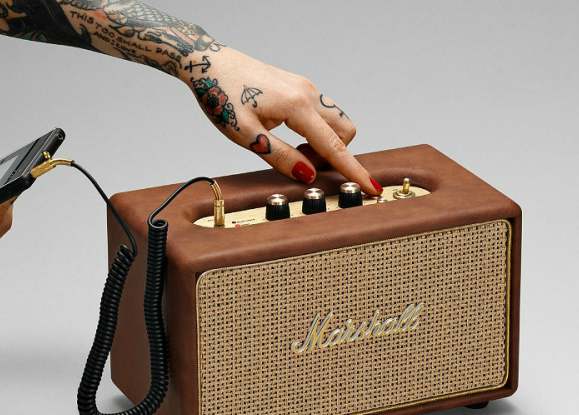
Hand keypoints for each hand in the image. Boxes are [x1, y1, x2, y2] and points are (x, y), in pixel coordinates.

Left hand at [182, 47, 381, 195]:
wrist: (208, 63)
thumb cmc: (221, 95)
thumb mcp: (246, 136)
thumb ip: (280, 157)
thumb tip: (308, 175)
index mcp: (297, 106)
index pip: (335, 146)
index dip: (353, 170)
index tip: (371, 187)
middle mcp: (308, 93)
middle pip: (345, 132)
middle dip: (334, 155)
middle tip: (302, 163)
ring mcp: (305, 87)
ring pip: (335, 122)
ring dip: (324, 143)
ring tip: (291, 149)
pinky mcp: (299, 87)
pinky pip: (321, 114)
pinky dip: (315, 131)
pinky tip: (288, 135)